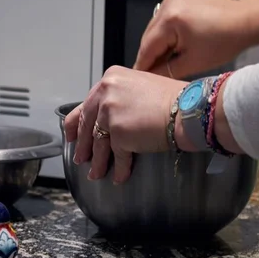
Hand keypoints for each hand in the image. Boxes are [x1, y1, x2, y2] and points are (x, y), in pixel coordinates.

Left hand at [64, 66, 187, 183]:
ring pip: (99, 144)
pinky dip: (119, 169)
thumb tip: (111, 118)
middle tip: (80, 158)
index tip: (71, 134)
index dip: (76, 122)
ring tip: (95, 174)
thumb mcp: (140, 87)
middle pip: (87, 125)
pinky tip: (119, 177)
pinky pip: (116, 156)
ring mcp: (110, 114)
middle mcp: (106, 93)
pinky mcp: (119, 134)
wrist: (187, 110)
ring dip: (98, 162)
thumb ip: (120, 98)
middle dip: (83, 145)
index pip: (86, 104)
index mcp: (110, 79)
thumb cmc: (173, 99)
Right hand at [134, 0, 248, 77]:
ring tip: (166, 54)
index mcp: (171, 20)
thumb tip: (149, 77)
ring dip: (159, 38)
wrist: (244, 21)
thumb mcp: (190, 63)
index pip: (147, 47)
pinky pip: (167, 11)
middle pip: (150, 34)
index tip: (138, 77)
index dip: (142, 65)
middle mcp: (170, 2)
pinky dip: (169, 24)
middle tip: (151, 70)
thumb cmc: (223, 42)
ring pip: (157, 23)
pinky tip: (177, 35)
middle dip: (150, 52)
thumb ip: (164, 71)